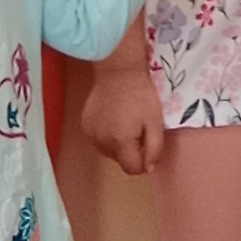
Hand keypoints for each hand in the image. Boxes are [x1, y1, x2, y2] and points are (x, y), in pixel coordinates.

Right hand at [83, 55, 168, 177]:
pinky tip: (113, 119)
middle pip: (120, 160)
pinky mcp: (84, 125)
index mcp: (121, 142)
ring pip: (108, 151)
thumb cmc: (141, 96)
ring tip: (125, 122)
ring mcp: (90, 134)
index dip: (143, 161)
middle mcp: (102, 142)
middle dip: (131, 150)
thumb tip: (149, 169)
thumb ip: (154, 148)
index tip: (148, 145)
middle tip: (138, 128)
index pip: (131, 168)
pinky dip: (106, 135)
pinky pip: (98, 140)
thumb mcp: (156, 121)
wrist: (118, 72)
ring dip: (118, 144)